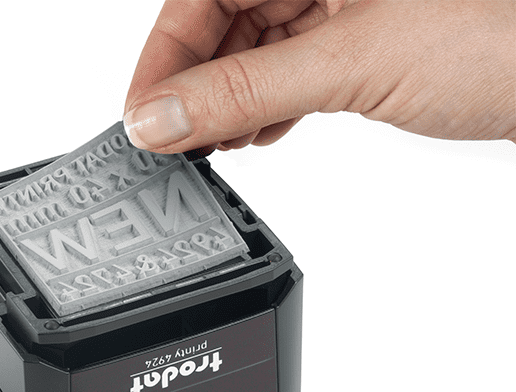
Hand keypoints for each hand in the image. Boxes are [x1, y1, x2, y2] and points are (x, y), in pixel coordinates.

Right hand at [124, 0, 515, 152]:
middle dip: (197, 84)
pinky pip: (292, 64)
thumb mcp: (351, 64)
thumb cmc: (502, 38)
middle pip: (224, 18)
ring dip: (231, 100)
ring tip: (219, 144)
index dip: (164, 56)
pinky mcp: (363, 36)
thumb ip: (246, 92)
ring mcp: (344, 1)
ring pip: (256, 45)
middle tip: (176, 140)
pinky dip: (270, 102)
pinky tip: (262, 131)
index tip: (143, 117)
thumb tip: (161, 117)